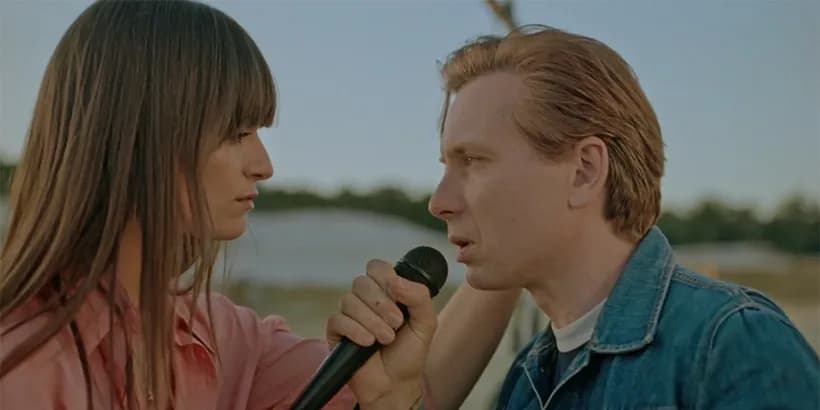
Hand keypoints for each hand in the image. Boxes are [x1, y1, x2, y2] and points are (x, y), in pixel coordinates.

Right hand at [326, 259, 436, 408]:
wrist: (396, 384)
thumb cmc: (409, 353)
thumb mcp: (426, 322)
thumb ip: (419, 296)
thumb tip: (396, 280)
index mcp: (386, 291)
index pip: (377, 267)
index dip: (386, 277)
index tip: (399, 295)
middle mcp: (365, 299)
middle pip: (362, 282)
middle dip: (382, 304)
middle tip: (397, 324)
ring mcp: (349, 315)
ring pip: (349, 301)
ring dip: (372, 321)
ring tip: (386, 339)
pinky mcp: (336, 332)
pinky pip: (338, 320)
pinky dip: (356, 331)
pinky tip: (368, 343)